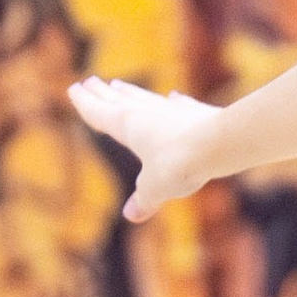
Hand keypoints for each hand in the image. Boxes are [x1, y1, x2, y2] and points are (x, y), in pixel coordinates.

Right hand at [69, 76, 219, 220]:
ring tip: (119, 85)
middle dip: (103, 93)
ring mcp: (173, 111)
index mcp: (129, 126)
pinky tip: (174, 97)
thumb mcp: (156, 187)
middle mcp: (148, 113)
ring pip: (146, 99)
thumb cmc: (180, 163)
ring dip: (131, 93)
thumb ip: (144, 199)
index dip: (86, 103)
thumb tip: (132, 214)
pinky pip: (180, 106)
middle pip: (119, 101)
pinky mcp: (197, 114)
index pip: (100, 113)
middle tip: (90, 81)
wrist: (222, 142)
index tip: (74, 89)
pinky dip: (175, 103)